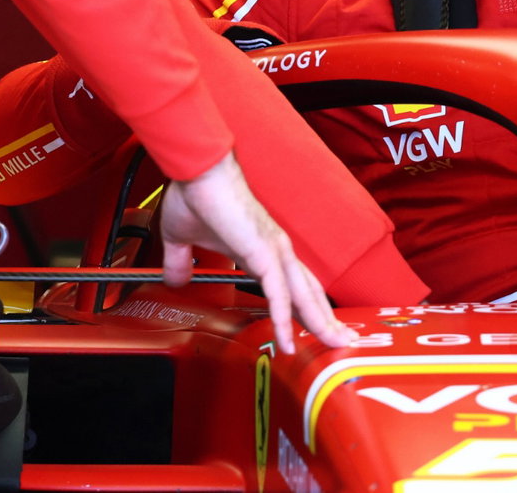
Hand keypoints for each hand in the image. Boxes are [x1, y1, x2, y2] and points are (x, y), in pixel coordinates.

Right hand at [159, 152, 355, 350]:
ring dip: (319, 323)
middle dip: (326, 319)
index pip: (293, 284)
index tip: (315, 327)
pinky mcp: (263, 254)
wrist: (197, 173)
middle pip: (309, 292)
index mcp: (263, 249)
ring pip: (303, 296)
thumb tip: (175, 280)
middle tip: (342, 341)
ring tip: (332, 344)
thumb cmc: (195, 196)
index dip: (305, 307)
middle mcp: (276, 250)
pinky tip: (287, 340)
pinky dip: (284, 320)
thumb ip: (181, 262)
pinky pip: (279, 294)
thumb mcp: (182, 240)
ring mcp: (274, 252)